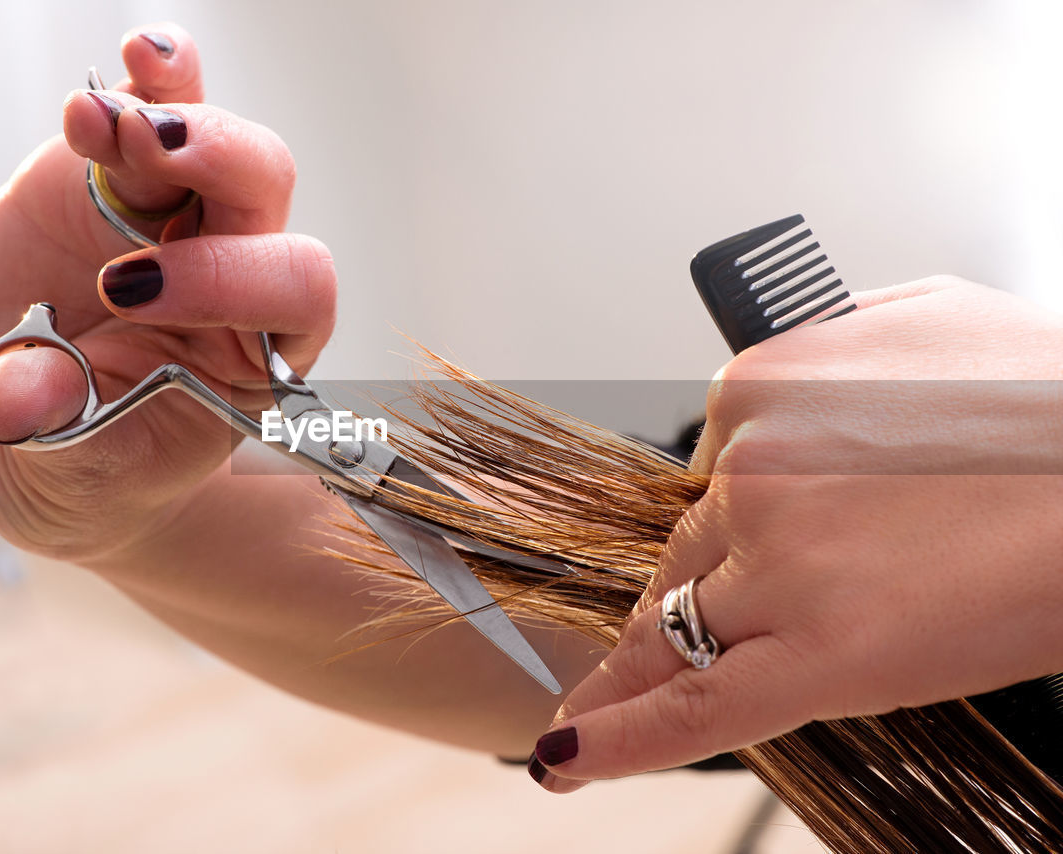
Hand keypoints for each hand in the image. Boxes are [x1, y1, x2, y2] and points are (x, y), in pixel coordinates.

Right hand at [0, 24, 334, 560]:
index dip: (227, 279)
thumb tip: (19, 401)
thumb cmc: (81, 471)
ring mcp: (178, 218)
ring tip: (95, 123)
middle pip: (265, 192)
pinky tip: (134, 58)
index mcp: (253, 356)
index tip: (127, 292)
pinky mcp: (121, 177)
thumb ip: (50, 443)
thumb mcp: (58, 480)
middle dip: (216, 161)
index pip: (292, 292)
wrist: (33, 436)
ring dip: (164, 113)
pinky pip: (162, 105)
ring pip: (215, 141)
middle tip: (144, 153)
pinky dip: (155, 74)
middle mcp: (233, 277)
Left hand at [529, 278, 1062, 790]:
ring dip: (642, 668)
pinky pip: (696, 704)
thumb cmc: (1051, 395)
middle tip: (647, 655)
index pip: (710, 478)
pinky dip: (619, 738)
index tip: (709, 563)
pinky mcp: (824, 648)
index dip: (720, 534)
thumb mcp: (924, 316)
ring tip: (593, 711)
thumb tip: (801, 361)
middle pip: (689, 555)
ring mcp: (780, 557)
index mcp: (762, 385)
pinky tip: (567, 758)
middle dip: (691, 603)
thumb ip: (835, 337)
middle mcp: (752, 468)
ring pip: (682, 626)